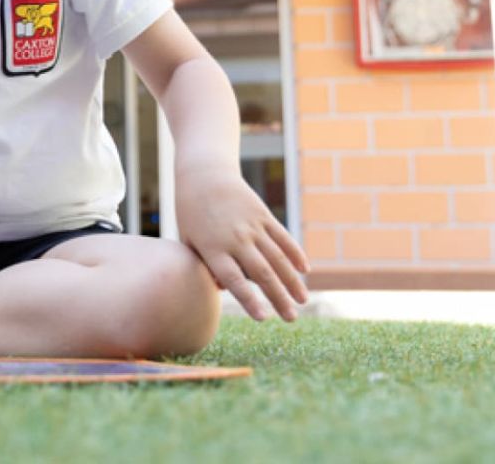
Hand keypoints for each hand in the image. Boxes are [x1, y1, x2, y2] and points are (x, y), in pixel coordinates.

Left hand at [176, 168, 308, 321]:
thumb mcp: (189, 240)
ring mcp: (251, 226)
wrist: (203, 175)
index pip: (233, 279)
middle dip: (278, 298)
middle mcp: (234, 238)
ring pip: (277, 258)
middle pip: (261, 273)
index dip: (249, 299)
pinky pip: (283, 237)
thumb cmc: (190, 213)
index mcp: (212, 248)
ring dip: (292, 281)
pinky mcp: (263, 215)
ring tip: (302, 301)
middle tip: (291, 319)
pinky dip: (295, 253)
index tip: (263, 318)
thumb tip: (225, 289)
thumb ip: (204, 265)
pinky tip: (305, 270)